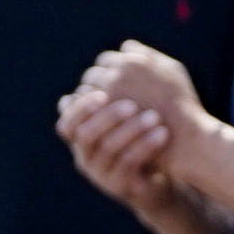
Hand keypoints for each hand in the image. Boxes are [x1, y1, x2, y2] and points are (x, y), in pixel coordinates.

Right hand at [56, 86, 185, 216]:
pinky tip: (162, 133)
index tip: (102, 92)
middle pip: (86, 134)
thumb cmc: (145, 134)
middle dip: (108, 117)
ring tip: (155, 117)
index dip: (80, 107)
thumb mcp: (131, 111)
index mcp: (82, 137)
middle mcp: (86, 156)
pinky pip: (130, 164)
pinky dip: (146, 146)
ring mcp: (102, 174)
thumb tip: (126, 47)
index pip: (68, 121)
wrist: (164, 173)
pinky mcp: (121, 187)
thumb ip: (122, 86)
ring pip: (109, 149)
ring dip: (132, 130)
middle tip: (132, 104)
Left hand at [65, 39, 206, 132]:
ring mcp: (109, 97)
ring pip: (85, 93)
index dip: (107, 72)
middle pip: (92, 74)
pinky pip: (85, 113)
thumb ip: (148, 55)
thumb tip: (125, 47)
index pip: (105, 60)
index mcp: (133, 61)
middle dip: (95, 85)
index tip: (109, 84)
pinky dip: (87, 116)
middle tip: (99, 98)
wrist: (185, 138)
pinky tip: (96, 124)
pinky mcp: (104, 119)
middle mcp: (119, 74)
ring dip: (88, 101)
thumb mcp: (172, 71)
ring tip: (97, 113)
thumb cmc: (181, 104)